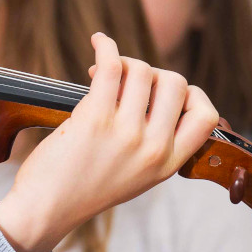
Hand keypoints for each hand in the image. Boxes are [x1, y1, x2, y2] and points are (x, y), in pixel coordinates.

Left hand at [0, 33, 218, 251]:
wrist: (46, 209)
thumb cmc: (82, 189)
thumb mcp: (135, 175)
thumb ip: (153, 144)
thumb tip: (150, 88)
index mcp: (168, 164)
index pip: (206, 117)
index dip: (190, 95)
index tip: (164, 92)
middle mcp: (153, 148)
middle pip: (175, 83)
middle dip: (151, 73)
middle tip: (125, 82)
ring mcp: (126, 133)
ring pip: (142, 71)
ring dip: (123, 62)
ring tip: (103, 72)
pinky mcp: (94, 119)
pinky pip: (112, 67)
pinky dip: (106, 47)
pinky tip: (98, 42)